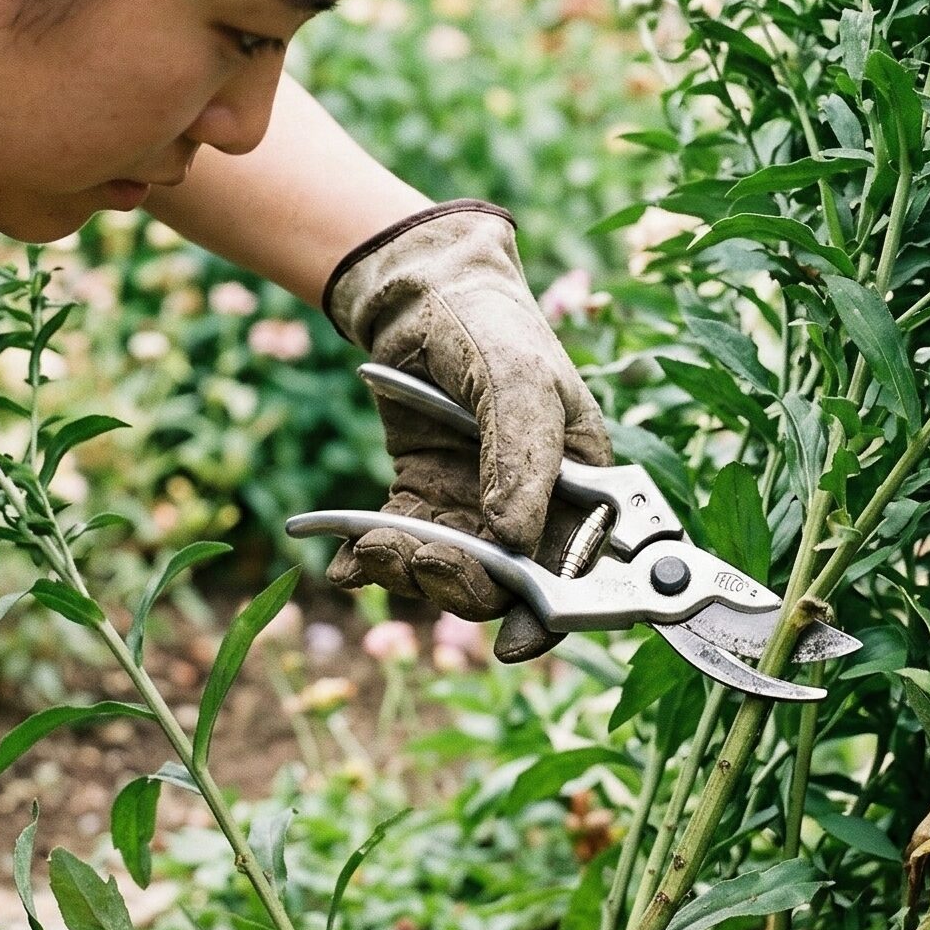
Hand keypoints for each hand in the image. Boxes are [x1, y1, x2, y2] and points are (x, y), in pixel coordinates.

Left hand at [321, 202, 610, 661]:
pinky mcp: (423, 498)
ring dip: (413, 574)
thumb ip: (524, 456)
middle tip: (425, 563)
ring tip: (377, 548)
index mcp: (583, 481)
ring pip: (452, 572)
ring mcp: (476, 505)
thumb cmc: (488, 323)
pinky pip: (403, 546)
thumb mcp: (517, 378)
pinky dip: (373, 561)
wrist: (417, 290)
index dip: (554, 613)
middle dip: (465, 588)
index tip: (516, 638)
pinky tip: (346, 559)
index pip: (581, 566)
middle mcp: (534, 503)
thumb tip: (514, 539)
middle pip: (510, 585)